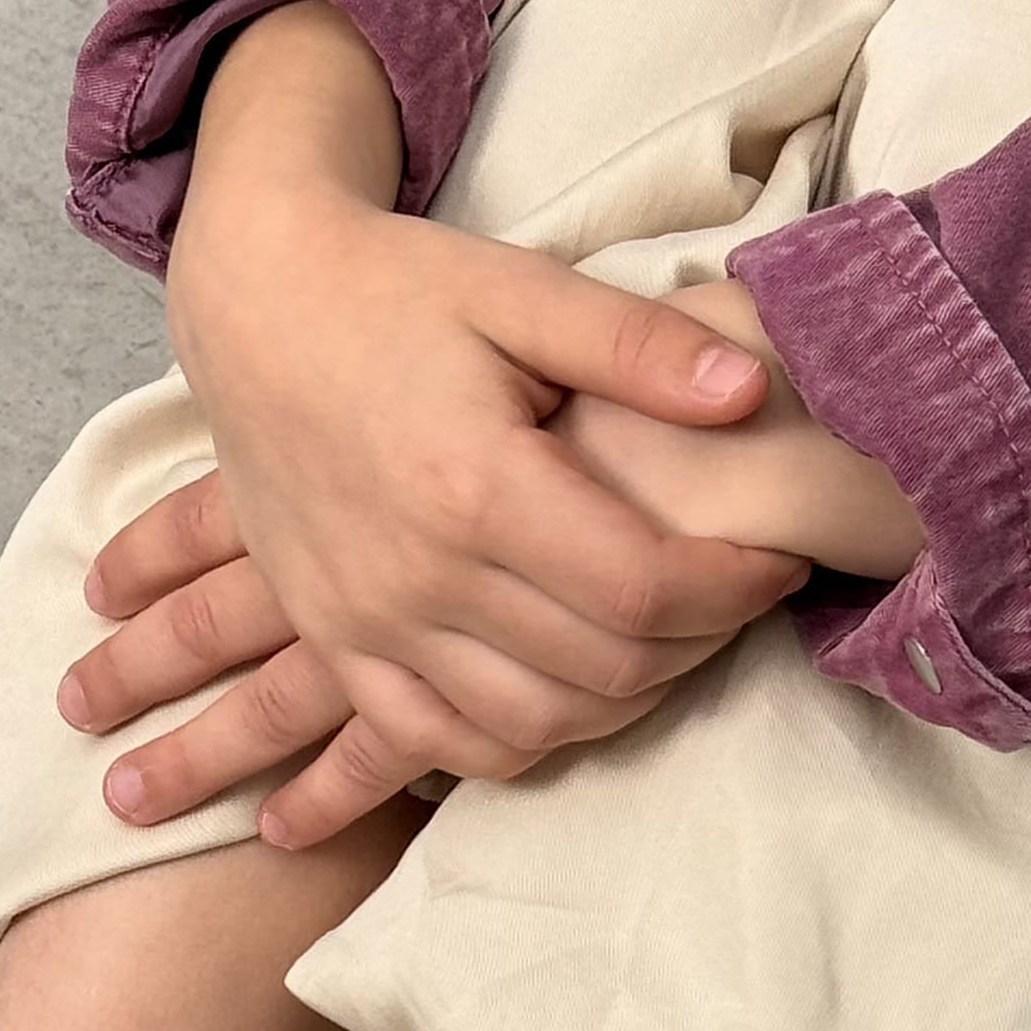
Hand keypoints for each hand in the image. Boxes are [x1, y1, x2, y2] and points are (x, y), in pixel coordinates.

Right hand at [65, 272, 918, 844]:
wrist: (254, 305)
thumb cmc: (393, 288)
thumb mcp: (518, 288)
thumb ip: (635, 346)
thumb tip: (749, 395)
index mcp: (474, 483)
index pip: (641, 586)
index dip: (731, 590)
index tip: (776, 560)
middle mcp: (418, 574)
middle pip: (601, 668)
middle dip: (696, 645)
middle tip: (732, 598)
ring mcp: (368, 622)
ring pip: (532, 722)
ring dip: (621, 702)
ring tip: (664, 642)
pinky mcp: (336, 641)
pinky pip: (439, 742)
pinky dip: (519, 740)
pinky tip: (567, 697)